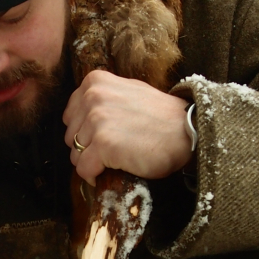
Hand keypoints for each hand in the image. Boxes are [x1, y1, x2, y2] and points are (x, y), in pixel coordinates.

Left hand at [63, 69, 192, 184]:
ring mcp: (97, 120)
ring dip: (92, 162)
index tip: (103, 137)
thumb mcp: (128, 92)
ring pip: (76, 154)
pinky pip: (84, 169)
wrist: (187, 130)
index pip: (70, 116)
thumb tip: (81, 118)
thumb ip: (103, 99)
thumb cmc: (161, 116)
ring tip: (115, 159)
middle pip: (71, 136)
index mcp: (95, 82)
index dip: (85, 131)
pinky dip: (94, 176)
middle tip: (112, 150)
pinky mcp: (104, 144)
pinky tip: (110, 173)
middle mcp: (92, 97)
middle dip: (88, 148)